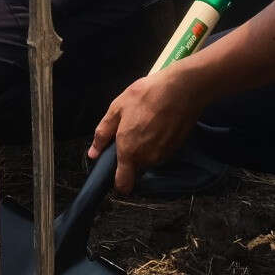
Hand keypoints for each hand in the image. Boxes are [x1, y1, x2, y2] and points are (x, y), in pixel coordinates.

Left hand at [89, 67, 208, 194]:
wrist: (181, 89)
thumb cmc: (146, 96)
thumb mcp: (117, 109)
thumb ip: (103, 134)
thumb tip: (93, 153)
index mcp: (129, 152)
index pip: (123, 185)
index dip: (118, 182)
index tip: (116, 170)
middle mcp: (147, 159)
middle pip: (136, 168)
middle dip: (132, 155)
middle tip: (132, 131)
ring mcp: (164, 155)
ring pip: (149, 160)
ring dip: (146, 148)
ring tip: (147, 123)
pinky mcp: (176, 148)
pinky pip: (161, 152)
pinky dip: (159, 143)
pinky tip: (159, 124)